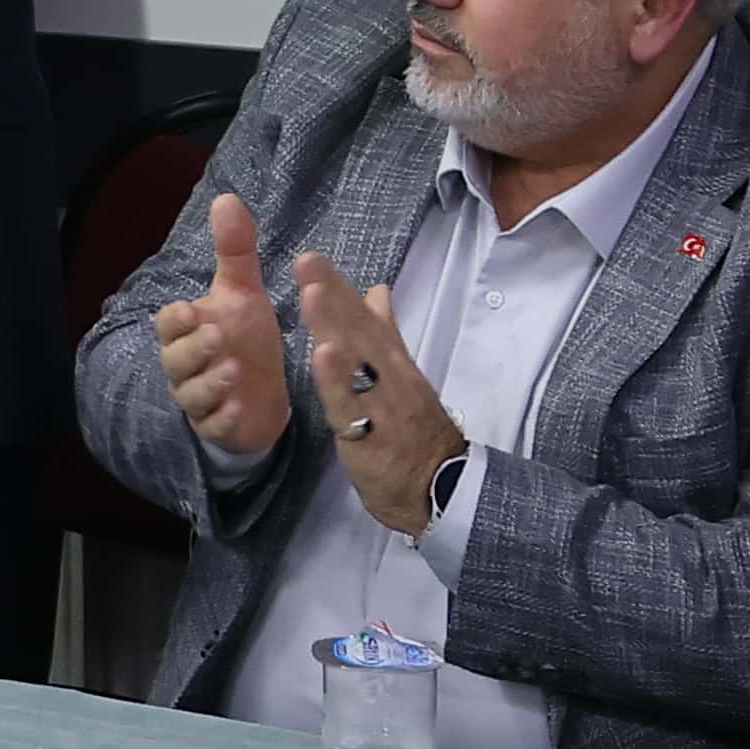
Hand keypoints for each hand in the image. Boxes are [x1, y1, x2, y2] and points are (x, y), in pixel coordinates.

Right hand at [152, 194, 290, 457]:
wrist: (264, 393)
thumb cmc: (245, 337)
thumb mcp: (243, 292)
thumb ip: (234, 250)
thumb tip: (226, 197)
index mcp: (187, 331)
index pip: (168, 323)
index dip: (177, 319)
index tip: (192, 309)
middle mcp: (185, 366)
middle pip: (175, 358)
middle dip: (193, 348)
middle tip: (217, 335)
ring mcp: (199, 399)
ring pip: (191, 394)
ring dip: (209, 383)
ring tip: (233, 370)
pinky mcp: (218, 427)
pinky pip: (212, 426)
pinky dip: (224, 417)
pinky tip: (240, 407)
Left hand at [293, 250, 466, 537]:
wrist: (441, 489)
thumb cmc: (414, 432)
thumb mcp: (401, 377)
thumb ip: (386, 334)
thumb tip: (376, 290)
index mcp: (392, 363)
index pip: (365, 320)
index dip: (339, 289)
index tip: (313, 258)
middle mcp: (388, 378)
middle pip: (359, 333)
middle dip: (333, 297)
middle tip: (308, 261)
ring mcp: (381, 406)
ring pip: (356, 363)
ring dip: (335, 328)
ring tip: (312, 294)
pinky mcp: (370, 438)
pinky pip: (353, 408)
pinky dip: (338, 382)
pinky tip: (322, 355)